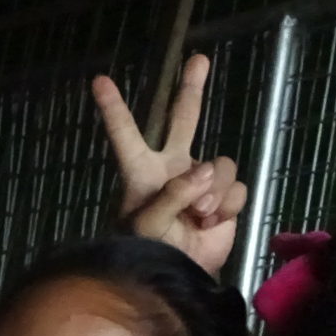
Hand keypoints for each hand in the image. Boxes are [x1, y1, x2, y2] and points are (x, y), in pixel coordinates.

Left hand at [94, 53, 246, 276]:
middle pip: (183, 118)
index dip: (114, 109)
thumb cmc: (150, 252)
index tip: (98, 81)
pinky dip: (227, 206)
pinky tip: (212, 222)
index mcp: (143, 173)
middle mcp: (173, 168)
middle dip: (191, 89)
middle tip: (197, 59)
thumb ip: (172, 195)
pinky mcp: (225, 196)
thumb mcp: (148, 225)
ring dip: (214, 190)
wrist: (180, 276)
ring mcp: (202, 180)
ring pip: (220, 163)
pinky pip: (236, 187)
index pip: (126, 135)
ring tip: (199, 214)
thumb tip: (204, 171)